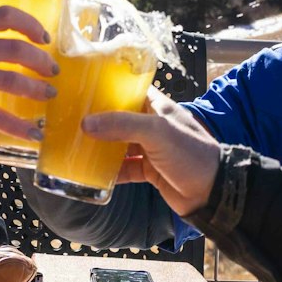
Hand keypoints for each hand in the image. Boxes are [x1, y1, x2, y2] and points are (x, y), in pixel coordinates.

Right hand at [0, 5, 56, 139]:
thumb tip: (14, 36)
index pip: (7, 17)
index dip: (30, 25)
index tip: (44, 37)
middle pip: (16, 51)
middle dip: (40, 61)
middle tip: (52, 70)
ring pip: (12, 82)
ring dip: (36, 89)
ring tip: (49, 94)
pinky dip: (18, 127)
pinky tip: (35, 134)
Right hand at [81, 87, 219, 215]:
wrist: (212, 192)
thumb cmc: (191, 154)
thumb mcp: (157, 132)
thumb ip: (122, 125)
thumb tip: (86, 123)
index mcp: (158, 108)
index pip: (130, 91)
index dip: (108, 89)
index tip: (82, 89)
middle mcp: (153, 126)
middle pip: (119, 119)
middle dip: (98, 121)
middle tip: (69, 120)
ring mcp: (151, 149)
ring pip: (119, 145)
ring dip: (100, 147)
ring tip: (73, 146)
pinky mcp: (149, 171)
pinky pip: (124, 168)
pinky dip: (109, 171)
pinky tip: (91, 173)